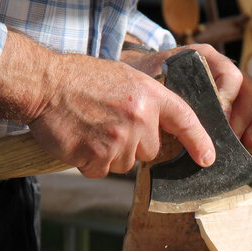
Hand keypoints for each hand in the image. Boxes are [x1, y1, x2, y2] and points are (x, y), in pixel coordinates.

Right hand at [31, 53, 215, 177]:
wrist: (44, 84)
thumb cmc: (83, 80)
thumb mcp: (126, 79)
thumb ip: (148, 104)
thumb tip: (159, 134)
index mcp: (149, 96)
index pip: (185, 120)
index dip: (200, 141)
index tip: (208, 159)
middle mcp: (138, 118)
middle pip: (149, 152)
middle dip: (133, 144)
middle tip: (110, 124)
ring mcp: (117, 139)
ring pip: (125, 163)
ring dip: (109, 154)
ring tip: (92, 129)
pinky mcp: (95, 156)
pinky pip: (101, 170)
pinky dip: (90, 162)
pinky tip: (80, 140)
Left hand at [121, 43, 251, 153]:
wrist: (146, 76)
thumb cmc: (148, 80)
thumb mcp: (154, 85)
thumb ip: (169, 99)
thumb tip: (180, 129)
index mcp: (205, 57)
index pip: (230, 75)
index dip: (228, 100)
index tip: (221, 121)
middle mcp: (224, 67)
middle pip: (251, 88)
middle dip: (244, 118)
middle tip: (232, 140)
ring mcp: (234, 83)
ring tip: (248, 146)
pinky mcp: (238, 99)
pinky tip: (250, 146)